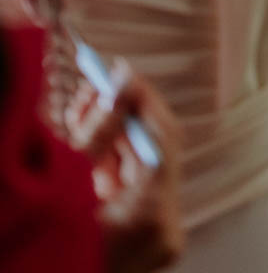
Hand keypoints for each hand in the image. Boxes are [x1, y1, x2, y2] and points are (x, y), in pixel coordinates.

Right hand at [66, 66, 183, 271]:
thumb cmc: (51, 246)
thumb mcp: (69, 181)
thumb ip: (100, 129)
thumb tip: (123, 79)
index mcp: (152, 215)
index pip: (163, 138)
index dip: (144, 99)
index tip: (121, 71)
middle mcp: (166, 228)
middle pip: (154, 150)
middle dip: (124, 115)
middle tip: (96, 86)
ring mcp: (159, 235)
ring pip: (144, 164)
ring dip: (115, 135)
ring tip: (82, 111)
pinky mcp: (146, 235)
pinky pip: (135, 185)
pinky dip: (113, 162)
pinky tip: (88, 144)